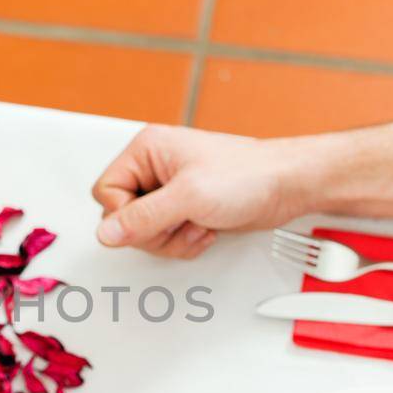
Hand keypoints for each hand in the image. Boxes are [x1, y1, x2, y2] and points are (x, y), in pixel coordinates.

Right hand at [91, 125, 311, 257]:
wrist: (286, 186)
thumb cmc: (249, 175)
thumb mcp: (189, 196)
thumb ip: (143, 217)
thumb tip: (107, 234)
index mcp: (147, 150)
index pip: (106, 192)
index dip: (125, 215)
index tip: (152, 220)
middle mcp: (154, 168)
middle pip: (123, 216)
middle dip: (154, 230)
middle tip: (179, 221)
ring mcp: (169, 190)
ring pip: (144, 232)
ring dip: (172, 239)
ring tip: (197, 223)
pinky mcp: (184, 209)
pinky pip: (165, 237)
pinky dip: (184, 242)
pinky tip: (204, 228)